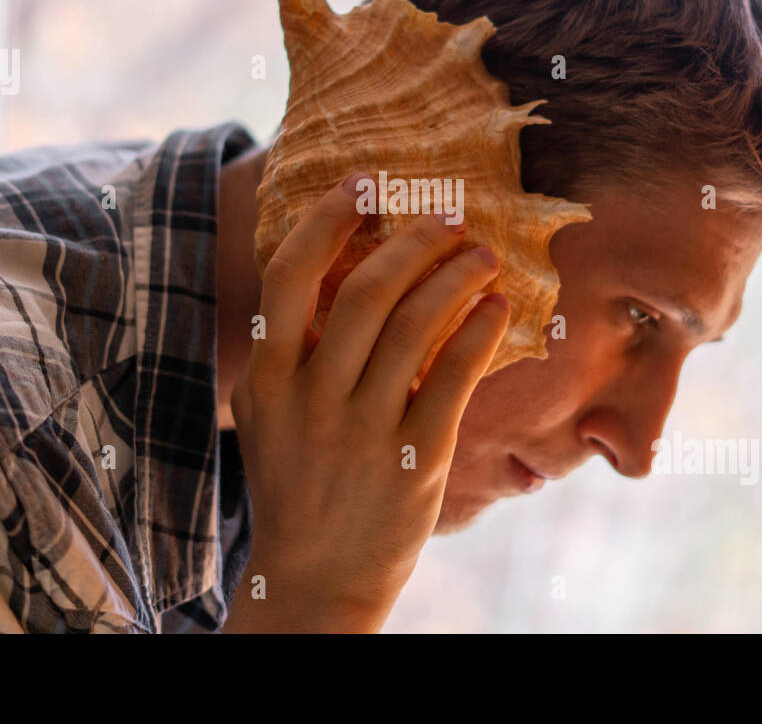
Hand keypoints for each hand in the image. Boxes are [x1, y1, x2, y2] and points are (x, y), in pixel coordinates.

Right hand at [222, 173, 508, 631]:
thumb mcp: (269, 413)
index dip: (328, 218)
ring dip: (455, 277)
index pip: (291, 274)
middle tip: (448, 218)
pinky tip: (495, 308)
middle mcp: (310, 398)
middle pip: (366, 290)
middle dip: (414, 241)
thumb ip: (290, 349)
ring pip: (416, 326)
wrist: (313, 579)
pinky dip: (478, 332)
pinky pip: (453, 377)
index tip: (365, 182)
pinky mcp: (414, 461)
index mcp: (266, 377)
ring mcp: (362, 431)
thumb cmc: (296, 483)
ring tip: (482, 256)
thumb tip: (333, 268)